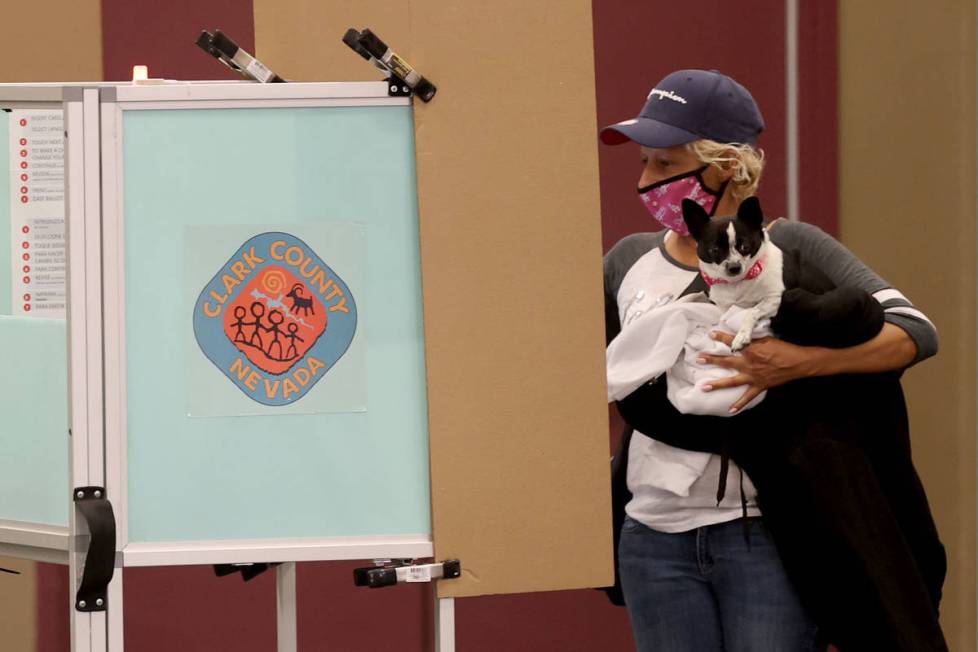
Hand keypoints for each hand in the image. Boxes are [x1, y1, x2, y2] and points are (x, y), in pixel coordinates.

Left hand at [697, 332, 814, 412]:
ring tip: (703, 387)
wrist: (798, 362)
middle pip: (726, 361)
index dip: (721, 337)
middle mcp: (749, 363)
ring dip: (717, 384)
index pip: (732, 341)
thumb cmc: (784, 348)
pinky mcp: (760, 385)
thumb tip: (741, 337)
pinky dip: (739, 404)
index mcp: (750, 349)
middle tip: (698, 358)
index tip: (710, 334)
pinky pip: (748, 397)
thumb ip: (752, 340)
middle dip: (711, 360)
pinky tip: (730, 410)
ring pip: (731, 381)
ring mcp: (753, 376)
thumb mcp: (766, 339)